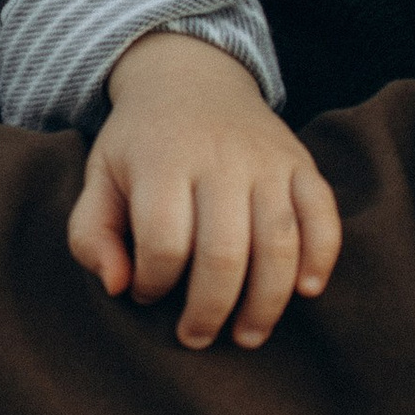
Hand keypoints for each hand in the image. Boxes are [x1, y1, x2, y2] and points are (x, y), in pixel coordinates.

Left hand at [65, 29, 341, 350]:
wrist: (190, 78)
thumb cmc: (140, 144)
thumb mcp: (99, 177)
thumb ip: (91, 234)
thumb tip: (117, 287)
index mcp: (162, 162)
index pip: (162, 241)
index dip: (152, 282)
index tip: (145, 293)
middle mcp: (219, 159)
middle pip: (223, 252)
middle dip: (209, 309)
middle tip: (195, 336)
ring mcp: (267, 161)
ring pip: (279, 242)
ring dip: (266, 301)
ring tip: (246, 335)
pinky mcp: (301, 164)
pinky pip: (323, 215)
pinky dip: (322, 256)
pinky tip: (306, 291)